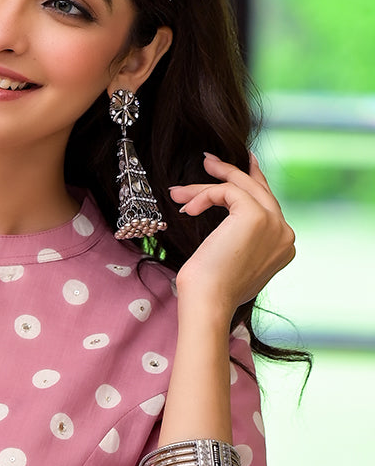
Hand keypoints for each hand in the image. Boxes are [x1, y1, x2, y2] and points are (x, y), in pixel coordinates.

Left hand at [169, 152, 295, 317]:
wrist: (209, 304)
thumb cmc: (210, 290)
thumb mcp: (232, 263)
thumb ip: (241, 242)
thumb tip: (227, 229)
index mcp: (282, 246)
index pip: (269, 205)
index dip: (250, 185)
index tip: (232, 172)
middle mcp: (284, 233)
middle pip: (259, 191)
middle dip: (233, 172)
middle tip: (210, 162)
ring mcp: (274, 223)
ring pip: (241, 187)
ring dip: (206, 185)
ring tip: (181, 190)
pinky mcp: (255, 216)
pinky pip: (226, 191)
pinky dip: (203, 196)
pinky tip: (187, 209)